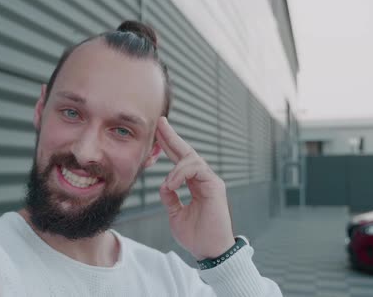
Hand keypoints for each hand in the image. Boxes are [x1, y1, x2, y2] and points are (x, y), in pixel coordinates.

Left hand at [156, 117, 234, 259]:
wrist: (210, 251)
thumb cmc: (196, 235)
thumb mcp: (175, 214)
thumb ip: (170, 198)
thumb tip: (163, 185)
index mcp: (193, 184)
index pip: (179, 160)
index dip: (168, 145)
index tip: (157, 132)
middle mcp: (203, 179)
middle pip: (185, 152)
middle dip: (171, 136)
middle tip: (160, 122)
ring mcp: (210, 181)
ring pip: (191, 158)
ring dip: (175, 166)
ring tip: (168, 184)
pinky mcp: (215, 186)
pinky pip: (197, 169)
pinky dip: (181, 174)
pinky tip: (172, 184)